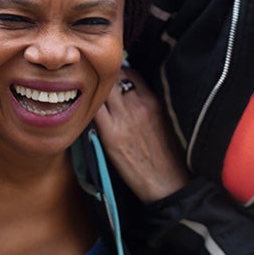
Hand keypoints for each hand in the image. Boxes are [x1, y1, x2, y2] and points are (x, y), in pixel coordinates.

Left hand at [93, 68, 188, 201]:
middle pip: (113, 77)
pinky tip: (83, 111)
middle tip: (94, 86)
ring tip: (88, 98)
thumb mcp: (167, 120)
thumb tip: (133, 93)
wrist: (168, 182)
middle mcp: (139, 105)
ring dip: (94, 91)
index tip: (111, 79)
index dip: (118, 73)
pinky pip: (93, 111)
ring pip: (101, 91)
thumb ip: (151, 103)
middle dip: (103, 78)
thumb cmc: (170, 155)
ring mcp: (123, 119)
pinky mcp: (111, 135)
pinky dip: (87, 107)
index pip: (131, 72)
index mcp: (154, 100)